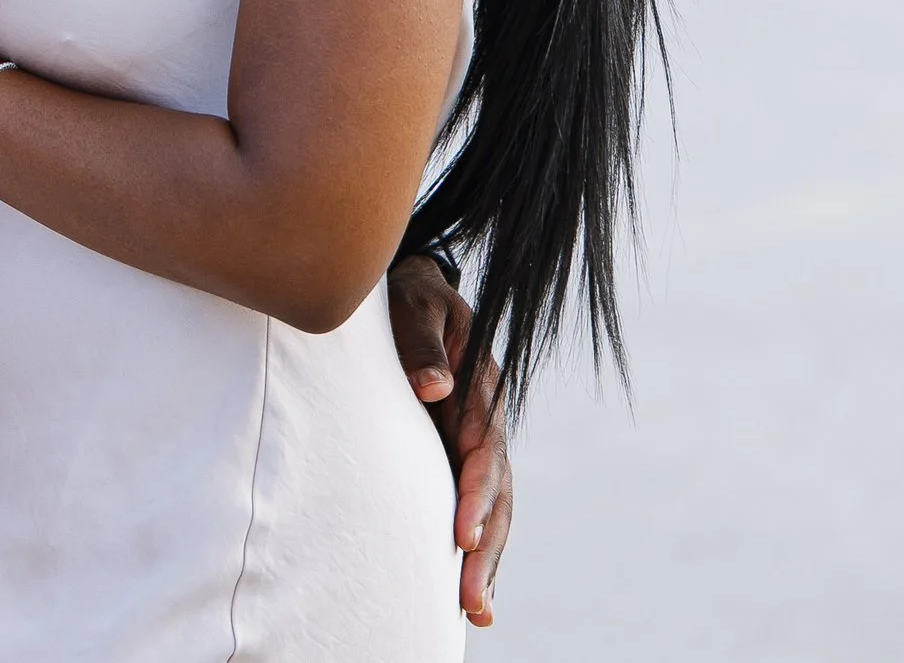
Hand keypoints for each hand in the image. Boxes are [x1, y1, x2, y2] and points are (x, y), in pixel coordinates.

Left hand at [387, 251, 510, 626]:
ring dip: (486, 560)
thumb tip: (435, 386)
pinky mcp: (457, 458)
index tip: (460, 533)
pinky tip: (471, 598)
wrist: (405, 292)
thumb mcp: (414, 302)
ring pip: (493, 509)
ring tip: (478, 611)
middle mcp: (484, 420)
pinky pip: (474, 508)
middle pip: (498, 491)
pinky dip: (476, 551)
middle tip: (471, 597)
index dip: (477, 492)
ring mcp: (474, 443)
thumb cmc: (405, 295)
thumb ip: (421, 341)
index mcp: (480, 384)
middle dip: (486, 545)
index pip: (484, 447)